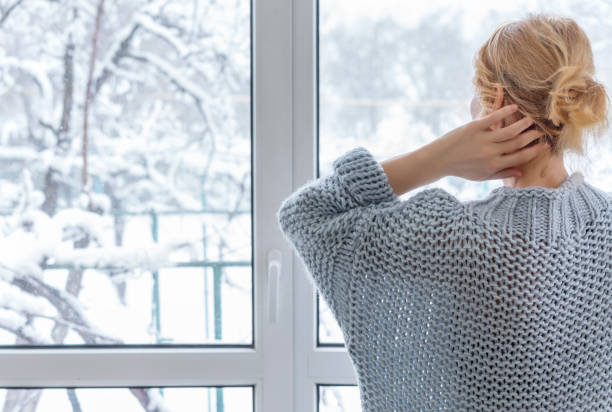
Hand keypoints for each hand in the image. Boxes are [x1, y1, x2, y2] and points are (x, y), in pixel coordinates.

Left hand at [433, 104, 548, 180]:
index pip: (521, 157)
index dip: (535, 150)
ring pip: (510, 131)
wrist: (439, 160)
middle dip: (532, 136)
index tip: (545, 145)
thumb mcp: (481, 176)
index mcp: (494, 165)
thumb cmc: (461, 169)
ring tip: (531, 119)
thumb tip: (520, 172)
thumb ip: (501, 174)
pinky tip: (514, 107)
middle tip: (541, 130)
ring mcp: (482, 140)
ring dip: (523, 124)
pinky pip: (493, 118)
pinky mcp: (474, 128)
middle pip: (518, 143)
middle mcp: (490, 153)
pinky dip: (505, 111)